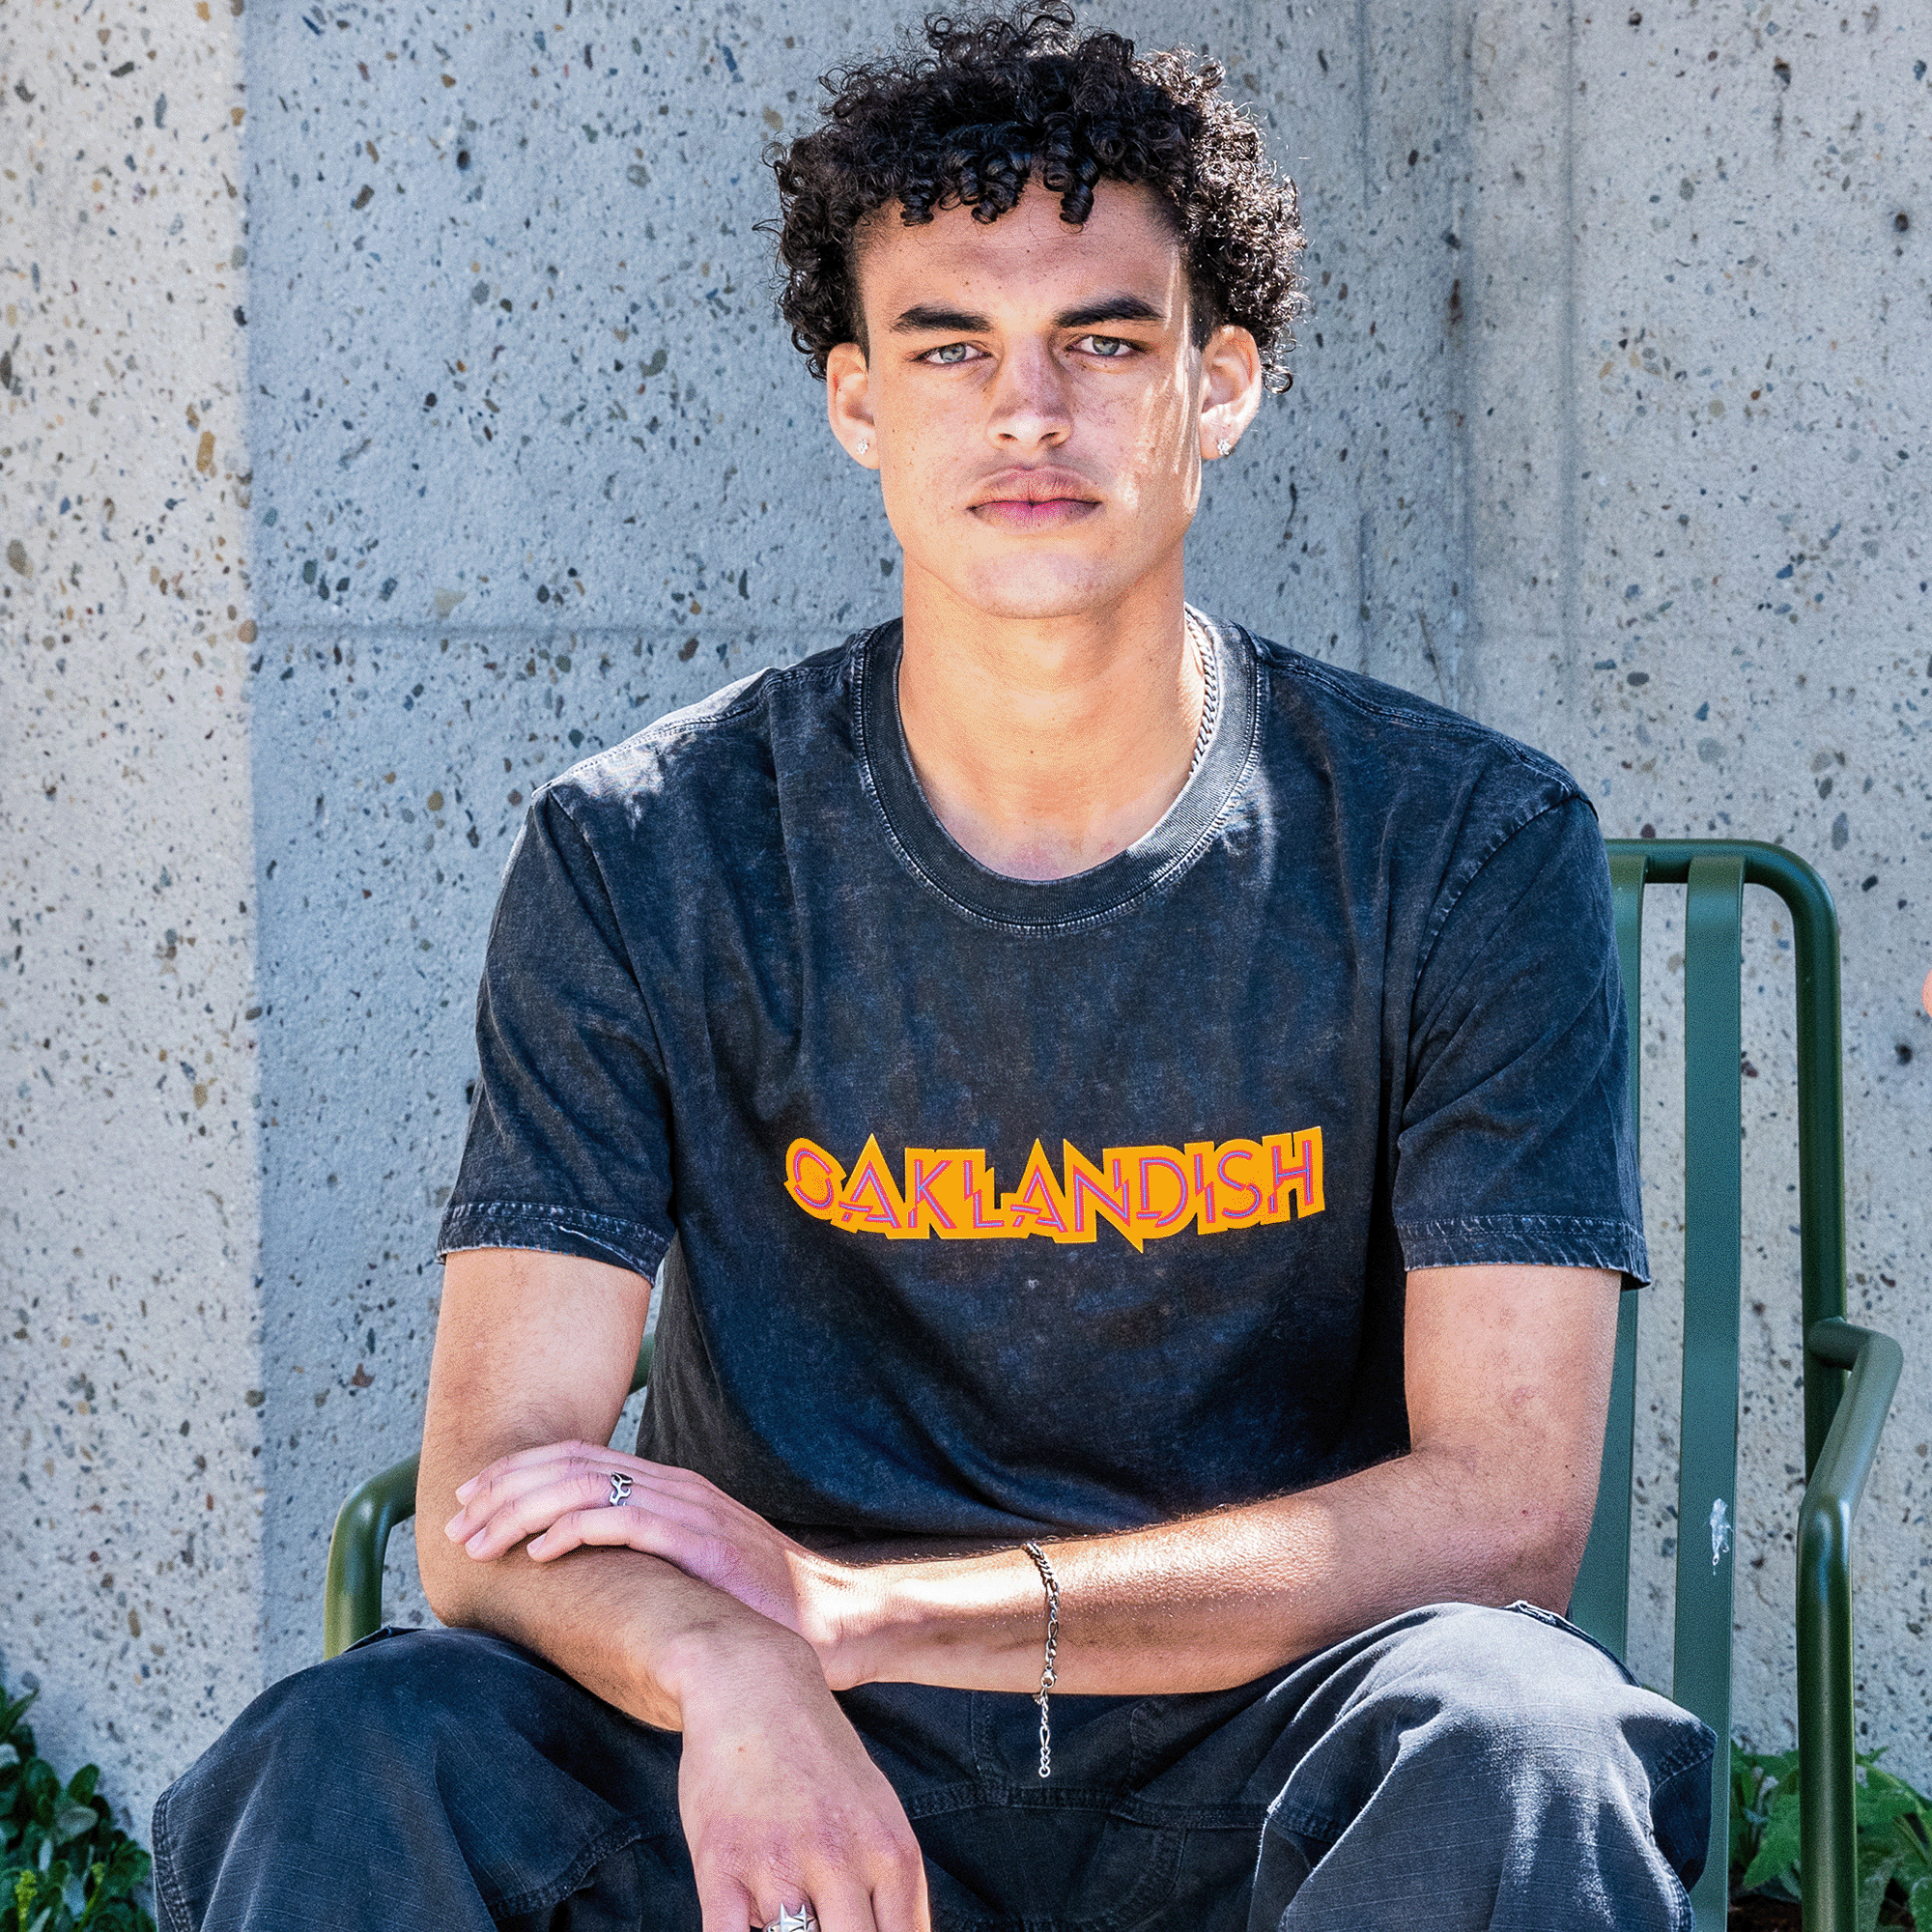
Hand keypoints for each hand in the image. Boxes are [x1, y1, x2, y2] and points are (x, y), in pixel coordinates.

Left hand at [443, 1440, 868, 1682]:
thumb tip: (581, 1565)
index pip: (577, 1458)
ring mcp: (688, 1509)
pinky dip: (574, 1529)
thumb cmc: (755, 1601)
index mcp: (667, 1484)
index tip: (468, 1500)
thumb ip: (645, 1549)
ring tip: (482, 1542)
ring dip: (523, 1512)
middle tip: (456, 1523)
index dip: (517, 1473)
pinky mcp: (700, 1542)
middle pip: (570, 1465)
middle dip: (504, 1490)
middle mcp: (673, 1485)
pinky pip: (625, 1522)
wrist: (828, 1618)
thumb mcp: (690, 1563)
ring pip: (586, 1487)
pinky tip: (541, 1552)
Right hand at [671, 1634, 930, 1931]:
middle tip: (819, 1930)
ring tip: (782, 1910)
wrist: (753, 1683)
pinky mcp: (721, 1864)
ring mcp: (779, 1863)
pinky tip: (745, 1922)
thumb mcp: (876, 1810)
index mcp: (889, 1851)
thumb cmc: (817, 1756)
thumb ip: (890, 1883)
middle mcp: (840, 1860)